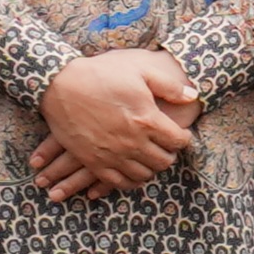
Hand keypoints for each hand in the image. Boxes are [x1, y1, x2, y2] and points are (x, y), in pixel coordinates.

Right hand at [32, 49, 200, 200]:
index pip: (178, 141)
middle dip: (169, 155)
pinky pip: (117, 182)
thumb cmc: (101, 74)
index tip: (180, 135)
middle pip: (163, 161)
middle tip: (166, 147)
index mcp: (147, 120)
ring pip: (143, 174)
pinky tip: (132, 173)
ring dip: (151, 168)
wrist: (60, 83)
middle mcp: (131, 142)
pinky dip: (129, 181)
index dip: (183, 139)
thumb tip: (194, 96)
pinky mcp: (92, 161)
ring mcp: (111, 154)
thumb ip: (170, 86)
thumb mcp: (140, 71)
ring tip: (150, 158)